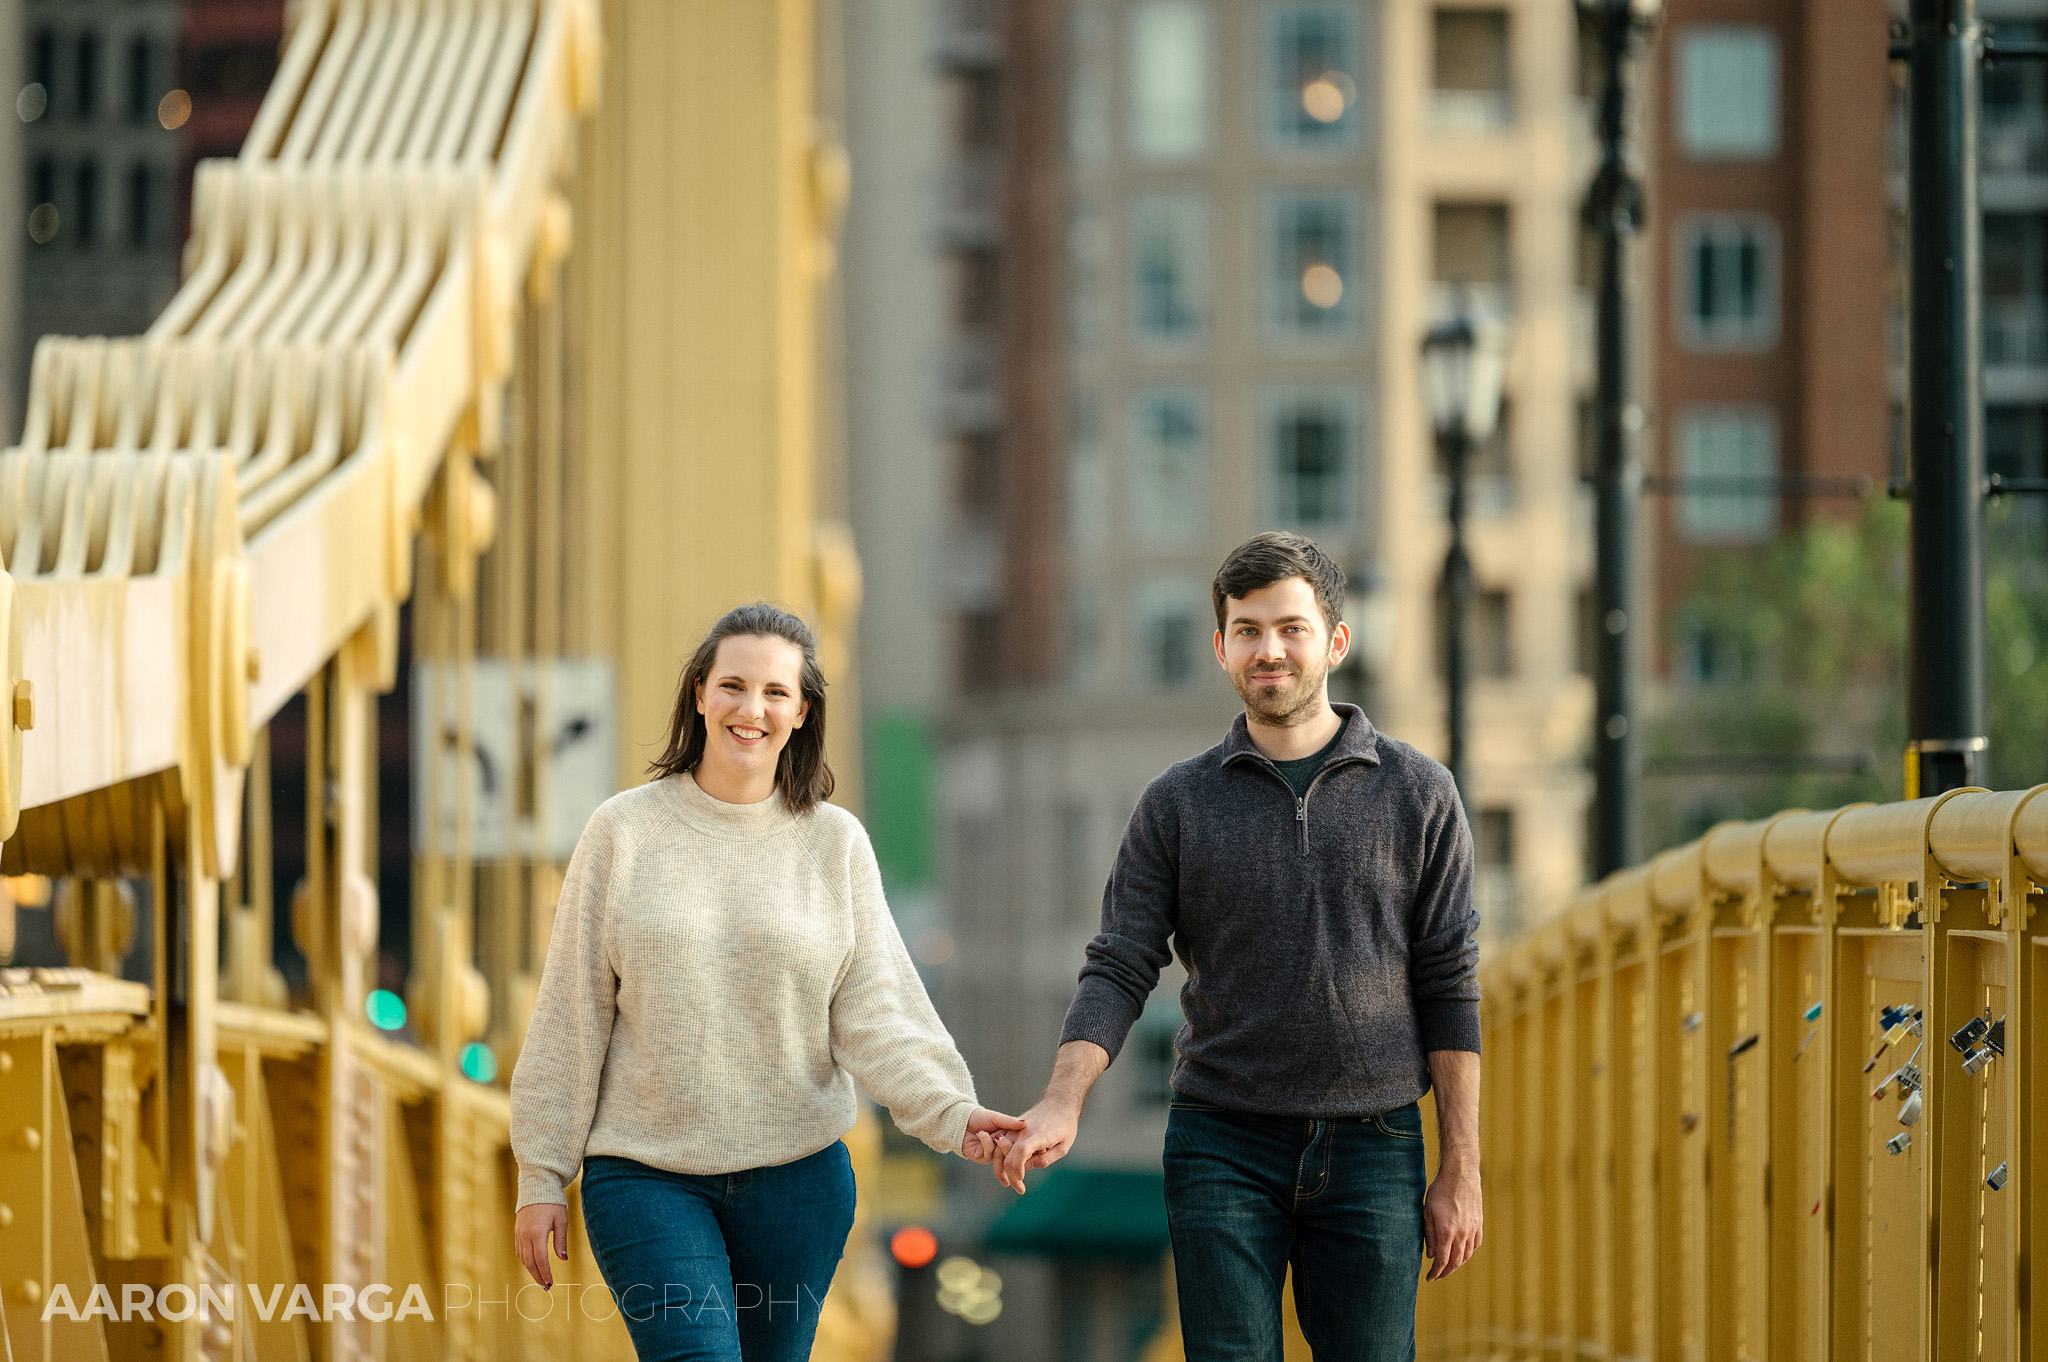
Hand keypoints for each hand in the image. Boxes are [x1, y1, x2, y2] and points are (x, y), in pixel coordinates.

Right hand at [515, 1203, 568, 1288]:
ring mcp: (519, 1233)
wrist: (537, 1187)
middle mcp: (525, 1235)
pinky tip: (532, 1265)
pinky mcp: (517, 1231)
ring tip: (541, 1279)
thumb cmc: (552, 1203)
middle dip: (538, 1276)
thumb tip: (563, 1259)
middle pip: (530, 1262)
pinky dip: (526, 1261)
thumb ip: (561, 1241)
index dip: (545, 1273)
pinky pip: (519, 1251)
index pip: (540, 1259)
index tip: (551, 1283)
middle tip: (546, 1287)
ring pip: (523, 1258)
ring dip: (531, 1270)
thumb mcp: (561, 1220)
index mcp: (537, 1233)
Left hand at [961, 1107, 1026, 1161]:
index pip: (1017, 1145)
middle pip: (1010, 1154)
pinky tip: (981, 1133)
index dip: (1019, 1142)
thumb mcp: (997, 1118)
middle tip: (1003, 1134)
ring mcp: (990, 1154)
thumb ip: (1011, 1122)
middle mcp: (999, 1148)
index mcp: (1006, 1139)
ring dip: (994, 1143)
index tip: (1019, 1132)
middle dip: (1007, 1145)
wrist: (962, 1119)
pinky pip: (987, 1155)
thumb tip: (1027, 1123)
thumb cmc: (980, 1118)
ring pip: (999, 1156)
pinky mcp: (980, 1157)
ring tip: (990, 1132)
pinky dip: (985, 1143)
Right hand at [994, 1100, 1078, 1192]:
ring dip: (1002, 1168)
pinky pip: (1001, 1145)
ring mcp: (1015, 1128)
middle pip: (1008, 1155)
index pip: (1022, 1151)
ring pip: (999, 1150)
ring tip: (1013, 1183)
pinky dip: (1001, 1159)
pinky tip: (1009, 1171)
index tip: (1022, 1179)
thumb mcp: (1063, 1147)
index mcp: (1038, 1135)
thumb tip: (1026, 1168)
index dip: (1018, 1167)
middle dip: (1011, 1176)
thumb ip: (1045, 1160)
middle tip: (1020, 1189)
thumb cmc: (1064, 1126)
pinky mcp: (1012, 1128)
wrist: (1058, 1104)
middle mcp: (1023, 1130)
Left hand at [1422, 1164, 1481, 1279]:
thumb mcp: (1427, 1212)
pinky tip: (1462, 1253)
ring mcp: (1472, 1229)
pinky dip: (1468, 1253)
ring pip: (1467, 1255)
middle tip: (1438, 1276)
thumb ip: (1428, 1235)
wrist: (1460, 1175)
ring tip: (1448, 1266)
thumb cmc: (1439, 1191)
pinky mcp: (1479, 1224)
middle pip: (1455, 1262)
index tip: (1430, 1278)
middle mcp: (1461, 1233)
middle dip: (1446, 1272)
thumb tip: (1430, 1255)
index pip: (1442, 1261)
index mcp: (1446, 1231)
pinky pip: (1475, 1245)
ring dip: (1457, 1264)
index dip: (1435, 1272)